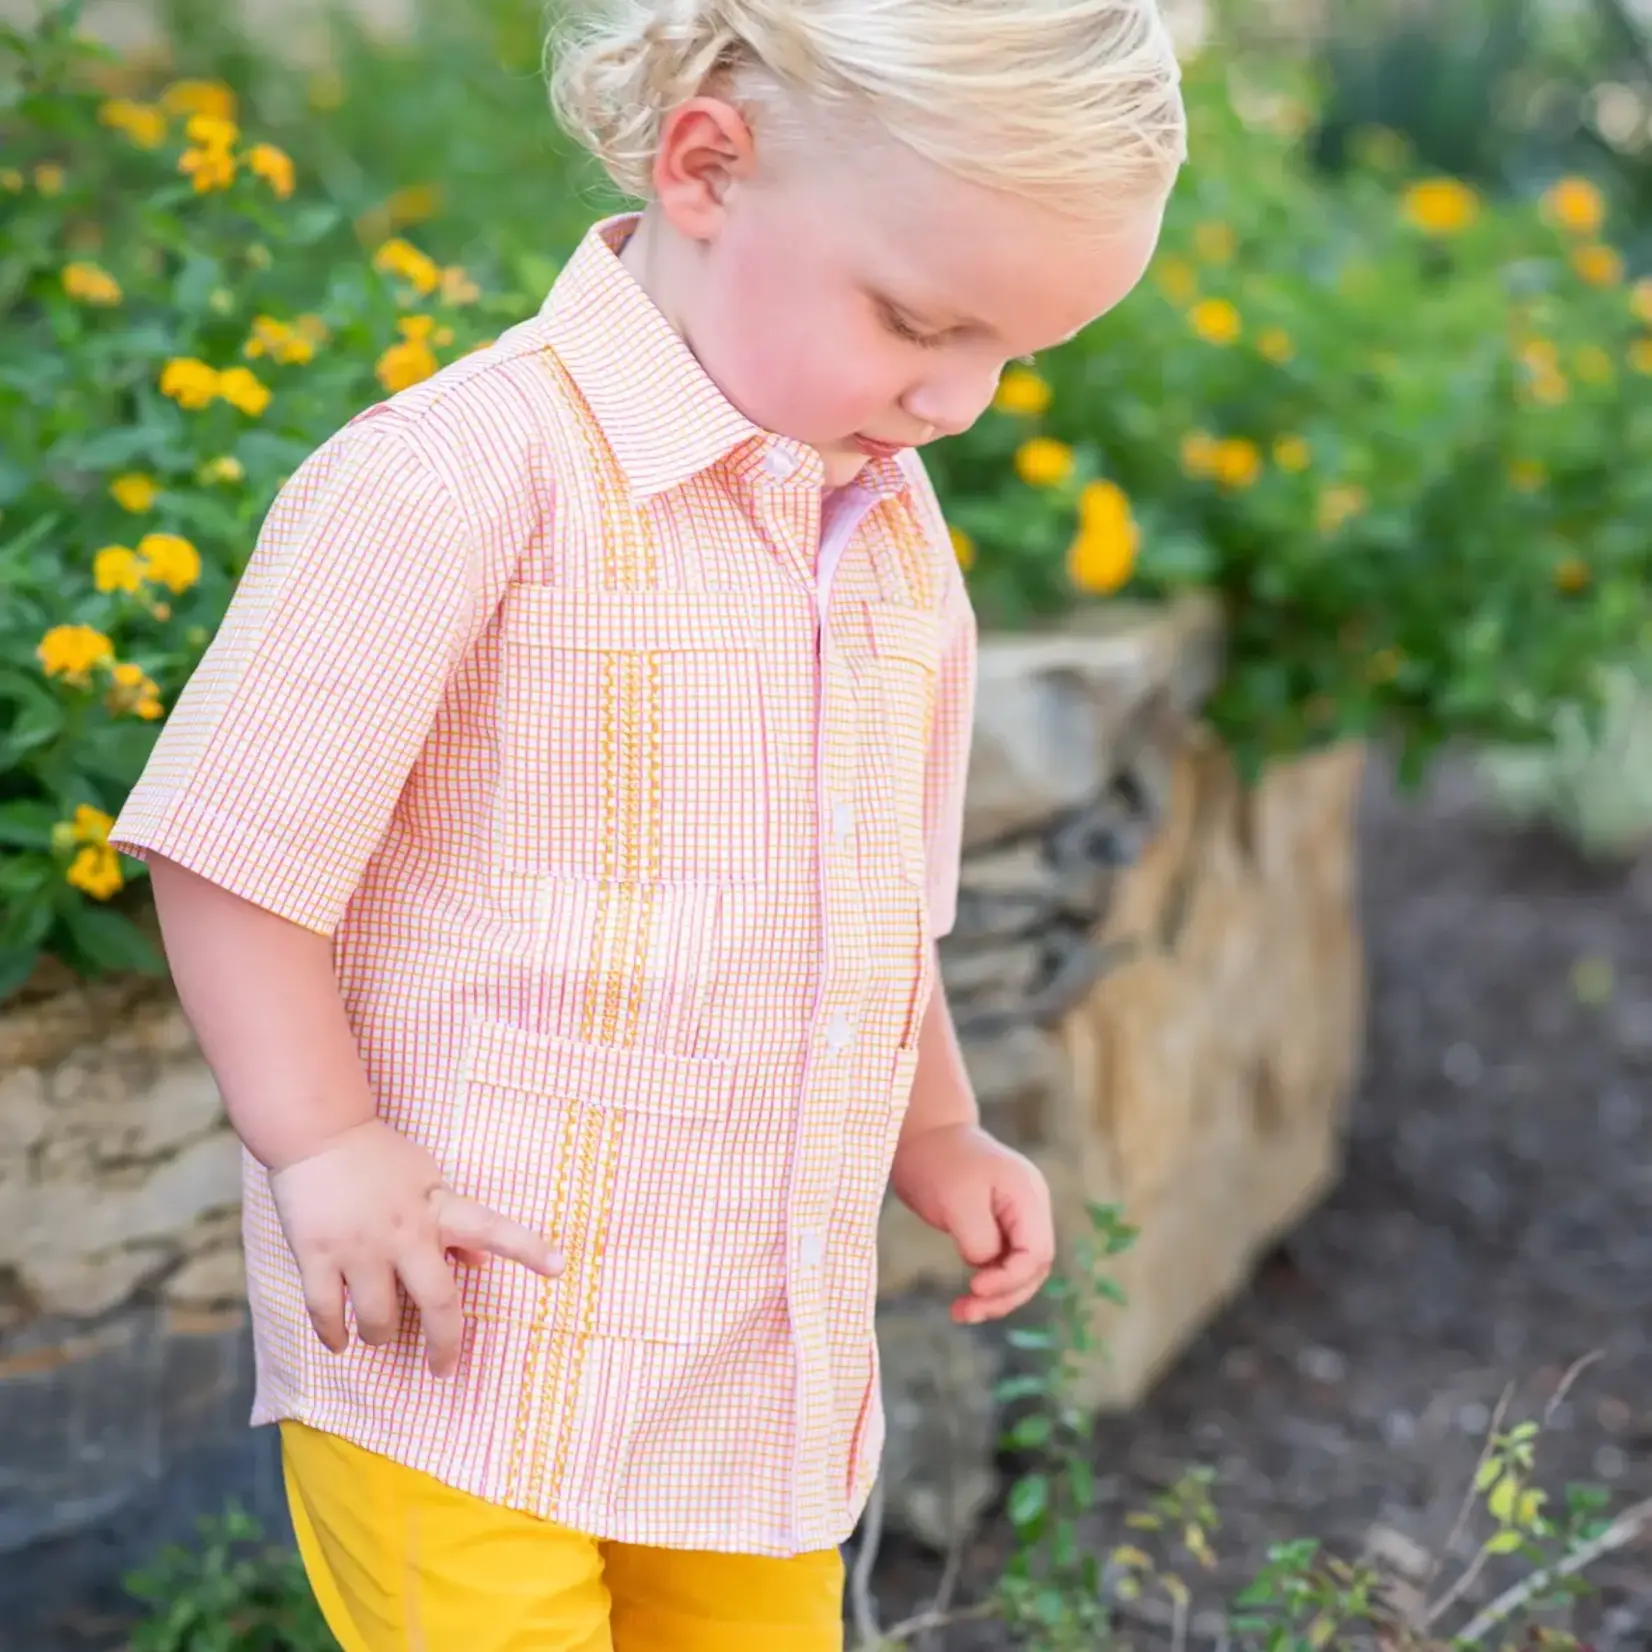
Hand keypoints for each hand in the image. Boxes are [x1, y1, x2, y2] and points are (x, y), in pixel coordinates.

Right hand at [269, 1118, 561, 1378]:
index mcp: (438, 1208)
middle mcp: (404, 1232)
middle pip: (437, 1302)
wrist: (317, 1131)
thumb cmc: (377, 1157)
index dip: (528, 1249)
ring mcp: (359, 1246)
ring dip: (380, 1336)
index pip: (492, 1228)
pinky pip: (326, 1313)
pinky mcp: (316, 1255)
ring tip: (379, 1334)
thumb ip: (449, 1219)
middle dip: (444, 1343)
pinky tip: (340, 1342)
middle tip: (443, 1368)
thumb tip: (477, 1259)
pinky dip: (334, 1336)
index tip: (558, 1267)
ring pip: (378, 1319)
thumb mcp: (426, 1179)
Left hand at [889, 1123, 1054, 1324]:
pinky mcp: (999, 1223)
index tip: (975, 1286)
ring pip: (1020, 1269)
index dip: (1010, 1278)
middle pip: (1034, 1266)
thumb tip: (986, 1265)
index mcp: (1027, 1195)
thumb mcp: (956, 1201)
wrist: (922, 1132)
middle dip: (1004, 1294)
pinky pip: (1004, 1261)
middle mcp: (1031, 1205)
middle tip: (966, 1311)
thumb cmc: (937, 1161)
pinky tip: (966, 1298)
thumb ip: (979, 1239)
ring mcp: (1018, 1214)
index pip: (1036, 1252)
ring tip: (962, 1312)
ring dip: (996, 1295)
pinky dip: (988, 1282)